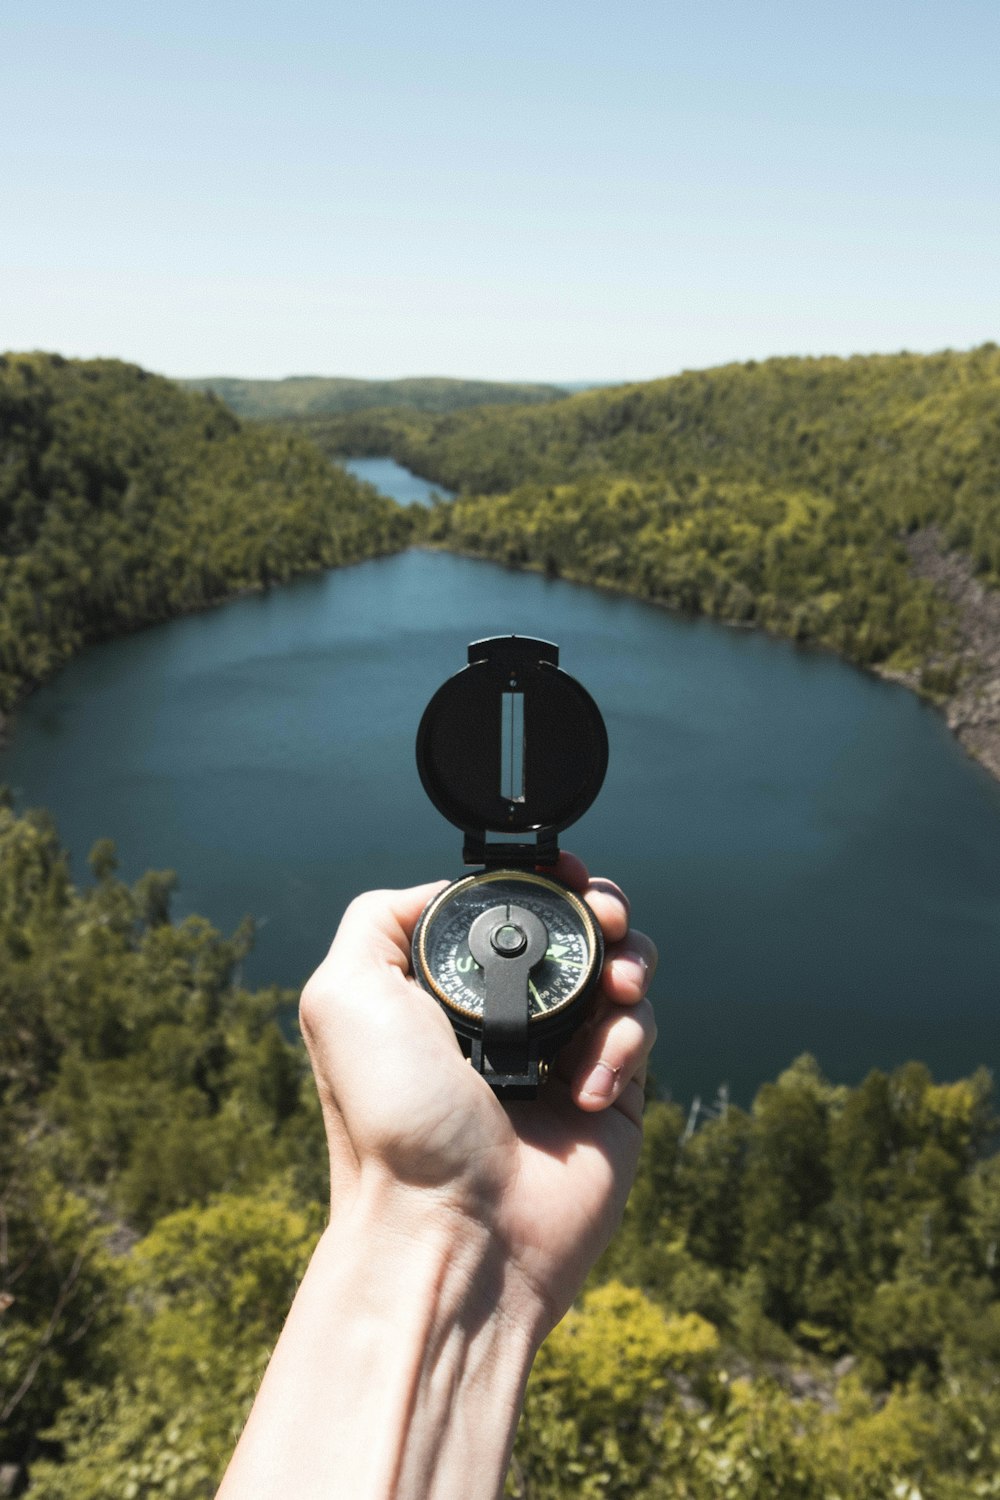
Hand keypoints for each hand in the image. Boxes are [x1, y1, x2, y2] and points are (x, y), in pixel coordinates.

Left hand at [299, 851, 657, 1336]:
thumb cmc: (396, 1121)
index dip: (541, 882)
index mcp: (445, 992)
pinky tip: (589, 1085)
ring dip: (628, 961)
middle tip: (604, 916)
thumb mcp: (343, 997)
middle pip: (575, 931)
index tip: (565, 870)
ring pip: (620, 972)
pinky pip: (640, 1036)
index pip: (506, 912)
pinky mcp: (612, 1101)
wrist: (455, 1232)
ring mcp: (561, 1057)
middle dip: (601, 909)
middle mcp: (505, 1019)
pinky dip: (626, 1042)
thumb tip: (445, 890)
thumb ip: (379, 921)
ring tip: (618, 984)